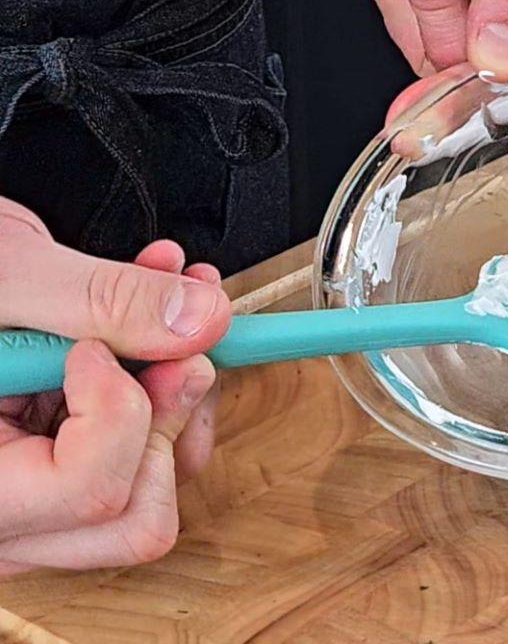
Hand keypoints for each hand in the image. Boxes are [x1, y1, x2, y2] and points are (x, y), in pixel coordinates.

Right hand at [0, 199, 229, 572]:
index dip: (119, 410)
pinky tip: (145, 304)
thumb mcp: (2, 272)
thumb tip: (205, 321)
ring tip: (162, 294)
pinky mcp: (51, 472)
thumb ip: (99, 299)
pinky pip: (138, 456)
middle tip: (167, 334)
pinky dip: (159, 379)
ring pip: (151, 490)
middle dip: (167, 413)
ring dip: (175, 388)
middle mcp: (0, 517)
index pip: (88, 493)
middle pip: (133, 516)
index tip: (92, 347)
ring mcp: (28, 506)